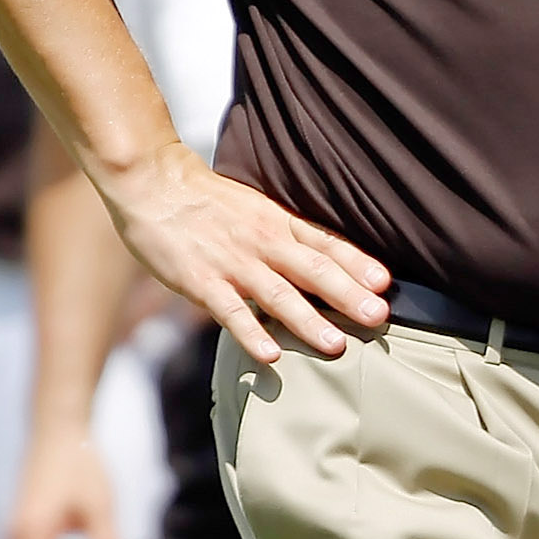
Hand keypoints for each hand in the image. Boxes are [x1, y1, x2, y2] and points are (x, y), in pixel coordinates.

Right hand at [104, 142, 389, 366]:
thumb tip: (328, 261)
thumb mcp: (258, 209)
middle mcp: (262, 242)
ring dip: (309, 321)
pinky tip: (272, 355)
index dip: (357, 263)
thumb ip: (289, 235)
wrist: (153, 183)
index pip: (326, 243)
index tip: (386, 283)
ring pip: (278, 295)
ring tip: (337, 345)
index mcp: (278, 222)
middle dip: (348, 295)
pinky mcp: (200, 282)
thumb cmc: (208, 201)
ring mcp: (232, 264)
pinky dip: (251, 334)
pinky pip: (231, 312)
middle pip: (312, 270)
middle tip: (379, 317)